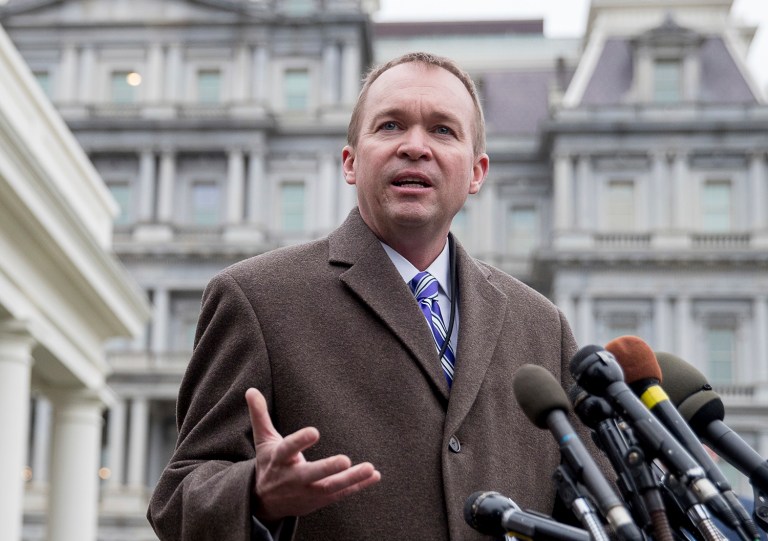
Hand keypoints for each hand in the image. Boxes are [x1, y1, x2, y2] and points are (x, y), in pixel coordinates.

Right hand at [245, 388, 380, 520]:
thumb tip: (250, 390)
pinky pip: (340, 494)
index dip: (300, 441)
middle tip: (345, 460)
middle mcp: (292, 478)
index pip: (288, 449)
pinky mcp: (319, 500)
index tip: (315, 431)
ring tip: (369, 468)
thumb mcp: (263, 441)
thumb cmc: (269, 464)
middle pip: (310, 475)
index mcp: (279, 460)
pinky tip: (375, 475)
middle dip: (327, 469)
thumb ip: (260, 415)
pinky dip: (358, 486)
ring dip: (351, 479)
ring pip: (330, 488)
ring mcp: (307, 492)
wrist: (264, 502)